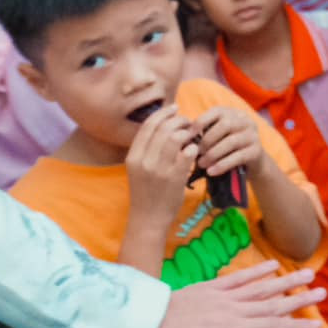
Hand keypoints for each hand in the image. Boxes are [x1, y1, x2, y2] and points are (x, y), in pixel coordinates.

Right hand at [126, 105, 198, 224]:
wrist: (148, 219)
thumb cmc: (146, 192)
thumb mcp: (138, 169)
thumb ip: (147, 148)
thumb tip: (164, 124)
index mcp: (133, 157)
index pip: (148, 126)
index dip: (163, 113)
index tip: (175, 108)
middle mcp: (144, 161)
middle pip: (164, 128)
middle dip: (179, 120)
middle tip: (188, 123)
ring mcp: (159, 170)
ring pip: (176, 137)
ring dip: (188, 132)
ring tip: (193, 136)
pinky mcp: (175, 178)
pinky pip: (188, 152)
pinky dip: (194, 147)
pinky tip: (194, 150)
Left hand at [144, 263, 325, 327]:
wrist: (140, 325)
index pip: (269, 327)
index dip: (294, 325)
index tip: (316, 323)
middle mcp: (231, 310)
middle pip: (271, 303)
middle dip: (298, 299)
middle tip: (323, 291)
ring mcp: (221, 296)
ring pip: (260, 287)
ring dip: (285, 281)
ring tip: (307, 273)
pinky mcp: (209, 287)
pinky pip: (238, 278)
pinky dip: (257, 271)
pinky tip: (272, 265)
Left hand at [190, 104, 263, 179]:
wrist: (252, 163)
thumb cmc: (227, 148)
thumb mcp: (218, 136)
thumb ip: (205, 132)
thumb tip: (183, 136)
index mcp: (233, 113)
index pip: (216, 112)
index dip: (200, 123)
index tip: (187, 136)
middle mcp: (245, 121)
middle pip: (225, 125)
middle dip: (207, 140)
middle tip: (195, 153)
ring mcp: (254, 135)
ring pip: (231, 142)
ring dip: (213, 154)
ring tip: (201, 164)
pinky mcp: (257, 151)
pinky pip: (238, 157)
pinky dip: (222, 165)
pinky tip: (211, 172)